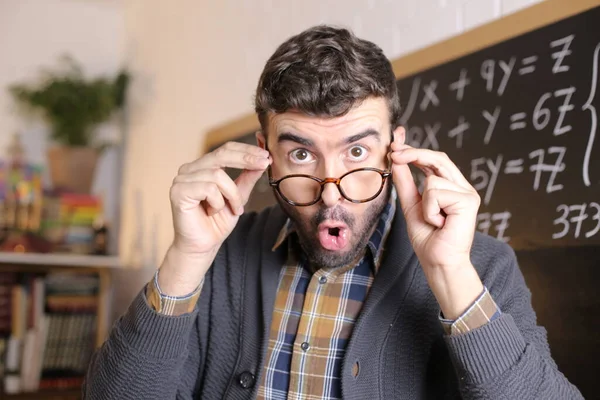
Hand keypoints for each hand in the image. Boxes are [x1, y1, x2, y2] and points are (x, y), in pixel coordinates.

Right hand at [160, 142, 270, 294]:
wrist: (203, 246)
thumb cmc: (217, 223)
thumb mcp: (238, 196)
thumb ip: (247, 177)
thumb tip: (263, 158)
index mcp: (202, 167)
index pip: (225, 149)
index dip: (246, 150)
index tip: (266, 155)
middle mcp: (190, 169)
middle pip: (221, 154)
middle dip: (246, 159)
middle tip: (264, 164)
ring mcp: (182, 179)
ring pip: (218, 175)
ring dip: (232, 195)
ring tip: (233, 209)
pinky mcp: (178, 191)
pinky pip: (208, 188)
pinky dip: (218, 202)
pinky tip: (213, 212)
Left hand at [390, 142, 483, 318]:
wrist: (437, 261)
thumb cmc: (427, 237)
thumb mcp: (411, 204)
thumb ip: (405, 181)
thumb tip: (395, 158)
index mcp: (449, 186)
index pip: (433, 160)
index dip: (414, 149)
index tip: (395, 141)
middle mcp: (461, 186)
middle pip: (437, 158)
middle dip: (413, 154)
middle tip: (393, 153)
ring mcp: (467, 193)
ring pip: (432, 179)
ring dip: (424, 203)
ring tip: (433, 220)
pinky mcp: (468, 201)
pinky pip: (436, 193)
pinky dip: (430, 210)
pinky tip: (440, 223)